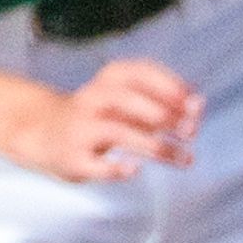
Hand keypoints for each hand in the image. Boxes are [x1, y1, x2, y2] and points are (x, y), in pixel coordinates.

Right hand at [11, 60, 199, 182]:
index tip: (197, 106)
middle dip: (164, 115)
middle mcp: (93, 99)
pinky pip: (95, 163)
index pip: (140, 73)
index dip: (171, 87)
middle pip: (128, 100)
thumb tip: (199, 104)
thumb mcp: (128, 104)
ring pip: (118, 133)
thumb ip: (162, 104)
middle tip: (192, 132)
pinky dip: (116, 167)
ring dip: (156, 146)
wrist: (42, 133)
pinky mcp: (74, 157)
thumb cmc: (99, 118)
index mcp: (108, 80)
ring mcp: (81, 128)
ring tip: (186, 159)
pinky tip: (135, 170)